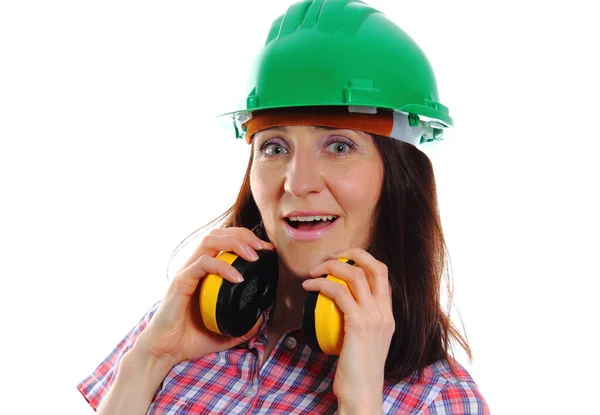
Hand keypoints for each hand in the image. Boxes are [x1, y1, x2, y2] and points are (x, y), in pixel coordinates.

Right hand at [136, 227, 274, 365]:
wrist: (165, 352)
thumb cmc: (189, 338)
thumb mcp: (224, 332)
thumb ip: (243, 325)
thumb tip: (262, 319)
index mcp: (205, 272)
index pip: (223, 241)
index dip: (246, 239)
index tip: (267, 249)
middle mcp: (195, 267)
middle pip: (218, 234)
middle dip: (243, 235)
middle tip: (263, 247)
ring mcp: (187, 272)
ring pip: (209, 241)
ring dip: (235, 243)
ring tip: (253, 257)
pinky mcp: (181, 282)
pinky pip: (202, 265)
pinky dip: (222, 267)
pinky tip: (237, 278)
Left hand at [303, 248, 393, 411]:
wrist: (363, 393)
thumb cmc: (358, 371)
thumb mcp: (365, 342)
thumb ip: (359, 322)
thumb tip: (340, 308)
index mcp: (388, 315)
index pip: (382, 276)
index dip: (363, 260)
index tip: (342, 261)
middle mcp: (385, 313)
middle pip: (375, 267)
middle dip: (352, 254)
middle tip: (330, 257)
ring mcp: (374, 317)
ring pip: (355, 275)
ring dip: (330, 266)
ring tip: (314, 271)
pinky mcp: (359, 324)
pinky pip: (338, 292)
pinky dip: (321, 284)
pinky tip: (309, 287)